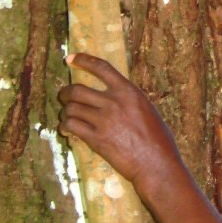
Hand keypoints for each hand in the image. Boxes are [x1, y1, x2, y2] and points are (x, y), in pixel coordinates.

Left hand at [58, 53, 182, 194]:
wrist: (156, 164)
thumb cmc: (158, 140)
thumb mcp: (147, 110)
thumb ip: (128, 101)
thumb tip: (112, 97)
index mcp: (129, 91)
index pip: (101, 68)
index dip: (83, 60)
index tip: (70, 59)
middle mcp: (114, 102)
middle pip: (78, 90)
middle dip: (66, 93)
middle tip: (64, 97)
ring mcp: (104, 120)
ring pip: (72, 108)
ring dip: (66, 112)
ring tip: (68, 117)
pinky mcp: (97, 139)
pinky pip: (71, 126)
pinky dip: (65, 126)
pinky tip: (66, 130)